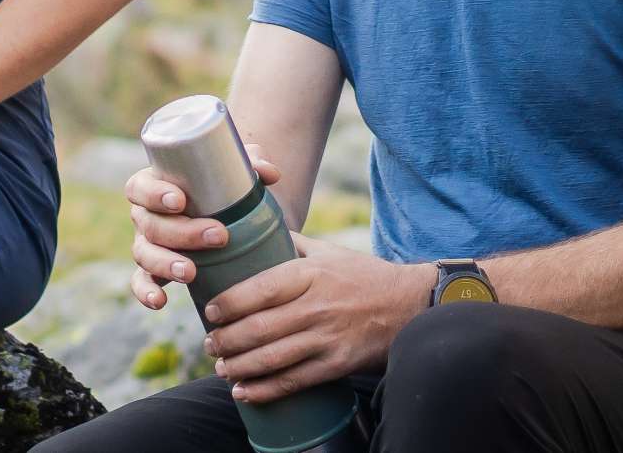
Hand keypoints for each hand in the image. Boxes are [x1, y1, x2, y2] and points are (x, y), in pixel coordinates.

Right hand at [126, 142, 282, 308]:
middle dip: (182, 232)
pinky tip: (160, 301)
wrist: (225, 218)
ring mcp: (147, 244)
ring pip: (143, 254)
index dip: (154, 194)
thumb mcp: (236, 173)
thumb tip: (270, 173)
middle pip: (149, 224)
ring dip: (165, 263)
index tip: (180, 201)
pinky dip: (146, 292)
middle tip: (219, 236)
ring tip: (190, 273)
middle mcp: (145, 216)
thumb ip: (253, 165)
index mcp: (154, 186)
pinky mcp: (152, 271)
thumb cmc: (223, 189)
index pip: (140, 188)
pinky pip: (140, 282)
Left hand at [203, 232, 423, 403]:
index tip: (209, 312)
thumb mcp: (328, 251)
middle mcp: (316, 305)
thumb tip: (251, 231)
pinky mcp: (338, 363)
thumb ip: (290, 243)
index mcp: (309, 273)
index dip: (228, 304)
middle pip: (259, 327)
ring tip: (221, 367)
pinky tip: (244, 392)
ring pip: (272, 357)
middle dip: (226, 340)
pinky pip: (295, 380)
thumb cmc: (364, 276)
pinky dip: (266, 389)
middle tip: (210, 344)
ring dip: (239, 366)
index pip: (258, 289)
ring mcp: (328, 337)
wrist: (413, 305)